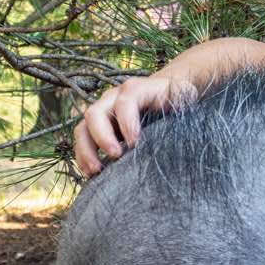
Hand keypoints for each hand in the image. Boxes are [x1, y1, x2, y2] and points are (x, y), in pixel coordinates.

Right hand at [72, 74, 197, 176]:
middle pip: (95, 113)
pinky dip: (83, 158)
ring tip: (97, 171)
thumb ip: (180, 105)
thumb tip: (174, 131)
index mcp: (135, 90)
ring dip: (86, 151)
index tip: (135, 143)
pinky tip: (93, 175)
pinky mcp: (97, 128)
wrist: (166, 94)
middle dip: (102, 136)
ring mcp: (102, 113)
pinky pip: (82, 142)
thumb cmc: (175, 99)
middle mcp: (113, 99)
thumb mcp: (182, 97)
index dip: (127, 121)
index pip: (125, 101)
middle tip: (116, 155)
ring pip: (83, 129)